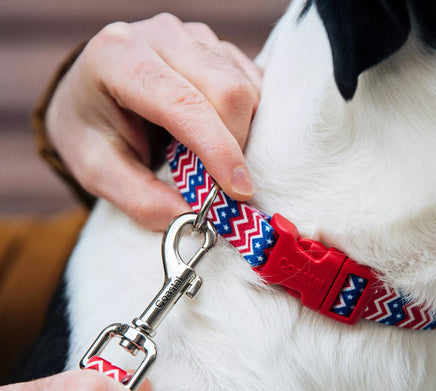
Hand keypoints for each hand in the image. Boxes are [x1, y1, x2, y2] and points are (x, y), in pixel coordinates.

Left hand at [46, 14, 261, 229]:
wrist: (91, 93)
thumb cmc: (91, 131)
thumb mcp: (98, 172)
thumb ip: (141, 199)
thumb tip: (191, 218)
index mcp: (121, 59)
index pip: (186, 103)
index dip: (219, 149)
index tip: (239, 191)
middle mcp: (161, 35)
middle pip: (228, 88)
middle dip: (237, 144)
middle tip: (223, 180)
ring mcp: (192, 35)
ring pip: (247, 86)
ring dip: (244, 133)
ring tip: (213, 156)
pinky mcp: (215, 47)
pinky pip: (253, 83)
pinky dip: (249, 119)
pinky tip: (223, 134)